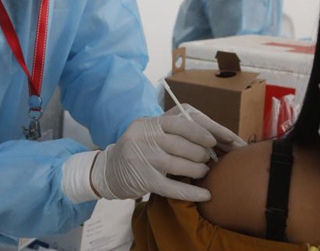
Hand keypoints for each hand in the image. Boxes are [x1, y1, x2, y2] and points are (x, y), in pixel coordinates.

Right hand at [90, 109, 244, 201]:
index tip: (212, 141)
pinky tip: (205, 195)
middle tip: (209, 160)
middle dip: (201, 154)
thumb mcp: (147, 132)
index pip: (178, 123)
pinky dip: (192, 192)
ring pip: (180, 165)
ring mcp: (142, 160)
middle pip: (182, 145)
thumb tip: (206, 133)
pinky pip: (173, 188)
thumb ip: (170, 130)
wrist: (108, 172)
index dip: (199, 132)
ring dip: (198, 170)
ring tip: (204, 172)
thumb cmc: (136, 150)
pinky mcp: (144, 181)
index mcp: (146, 124)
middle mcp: (143, 139)